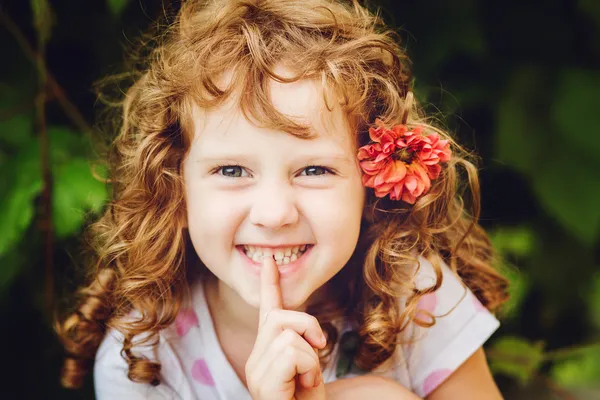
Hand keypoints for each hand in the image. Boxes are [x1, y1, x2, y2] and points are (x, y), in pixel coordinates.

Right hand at [245, 251, 326, 399]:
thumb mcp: (308, 369)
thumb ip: (301, 344)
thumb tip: (306, 331)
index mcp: (267, 351)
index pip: (266, 310)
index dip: (269, 284)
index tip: (269, 260)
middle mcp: (255, 358)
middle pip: (281, 315)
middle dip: (307, 325)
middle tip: (319, 350)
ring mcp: (256, 371)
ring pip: (289, 331)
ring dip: (311, 355)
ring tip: (309, 380)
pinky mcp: (263, 382)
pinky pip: (292, 350)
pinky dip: (309, 367)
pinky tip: (306, 387)